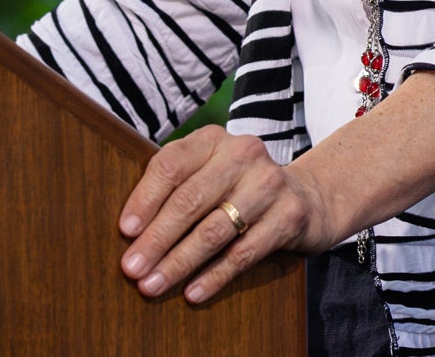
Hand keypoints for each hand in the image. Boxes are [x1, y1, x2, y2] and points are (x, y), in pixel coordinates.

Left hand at [117, 126, 335, 303]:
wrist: (309, 197)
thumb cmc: (239, 189)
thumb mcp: (210, 173)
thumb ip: (176, 187)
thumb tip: (129, 232)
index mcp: (213, 140)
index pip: (171, 165)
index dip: (145, 199)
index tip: (125, 231)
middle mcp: (242, 153)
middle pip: (189, 200)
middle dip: (156, 239)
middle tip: (131, 269)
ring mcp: (269, 184)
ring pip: (213, 230)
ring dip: (178, 263)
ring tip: (152, 286)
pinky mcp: (289, 215)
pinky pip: (243, 253)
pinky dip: (214, 276)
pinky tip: (192, 294)